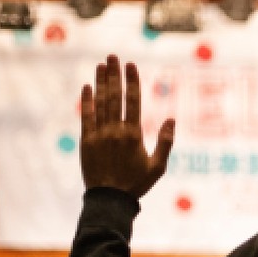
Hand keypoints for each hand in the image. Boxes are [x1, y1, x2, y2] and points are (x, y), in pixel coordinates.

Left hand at [80, 54, 175, 197]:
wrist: (110, 199)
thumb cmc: (137, 183)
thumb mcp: (158, 166)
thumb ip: (165, 142)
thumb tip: (171, 120)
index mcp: (134, 135)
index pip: (133, 102)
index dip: (132, 82)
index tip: (131, 65)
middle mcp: (115, 131)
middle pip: (115, 97)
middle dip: (114, 75)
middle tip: (113, 57)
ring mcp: (99, 134)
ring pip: (100, 103)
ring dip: (100, 83)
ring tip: (101, 65)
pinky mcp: (87, 140)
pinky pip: (86, 116)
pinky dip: (86, 101)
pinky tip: (87, 87)